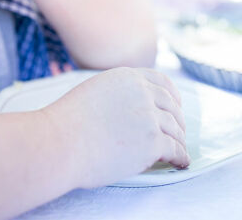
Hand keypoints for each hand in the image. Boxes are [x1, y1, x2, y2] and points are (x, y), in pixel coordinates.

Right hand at [43, 68, 188, 188]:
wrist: (60, 141)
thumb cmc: (68, 122)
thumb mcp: (94, 91)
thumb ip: (116, 92)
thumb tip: (130, 107)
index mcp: (127, 77)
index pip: (161, 81)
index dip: (173, 96)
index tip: (176, 107)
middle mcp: (142, 93)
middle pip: (172, 106)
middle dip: (178, 121)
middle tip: (178, 133)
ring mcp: (149, 117)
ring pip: (176, 129)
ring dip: (179, 141)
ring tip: (178, 150)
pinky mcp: (152, 142)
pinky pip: (176, 150)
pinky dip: (181, 157)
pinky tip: (180, 163)